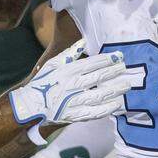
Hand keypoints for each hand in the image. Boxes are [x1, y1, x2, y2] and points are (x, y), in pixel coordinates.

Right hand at [10, 47, 132, 126]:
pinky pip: (94, 112)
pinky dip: (107, 109)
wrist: (30, 106)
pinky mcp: (75, 115)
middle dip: (115, 72)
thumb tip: (83, 41)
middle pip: (99, 77)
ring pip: (100, 95)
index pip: (92, 63)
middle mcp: (73, 85)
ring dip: (115, 90)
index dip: (107, 60)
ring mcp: (74, 101)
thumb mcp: (52, 64)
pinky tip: (117, 104)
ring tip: (126, 86)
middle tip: (126, 69)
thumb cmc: (42, 83)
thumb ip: (69, 53)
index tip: (119, 57)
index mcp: (68, 71)